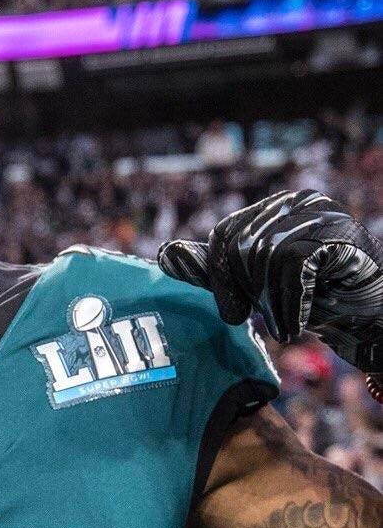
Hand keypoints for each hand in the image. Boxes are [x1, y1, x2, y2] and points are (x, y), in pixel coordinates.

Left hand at [159, 190, 382, 374]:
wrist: (369, 318)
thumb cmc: (313, 299)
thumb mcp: (255, 286)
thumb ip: (213, 270)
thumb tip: (165, 253)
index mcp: (274, 209)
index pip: (225, 234)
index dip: (221, 278)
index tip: (233, 313)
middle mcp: (297, 203)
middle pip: (243, 246)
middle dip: (249, 291)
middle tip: (268, 318)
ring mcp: (321, 215)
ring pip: (267, 255)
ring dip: (273, 303)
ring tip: (288, 322)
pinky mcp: (339, 236)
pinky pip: (294, 266)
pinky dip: (290, 304)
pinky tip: (298, 324)